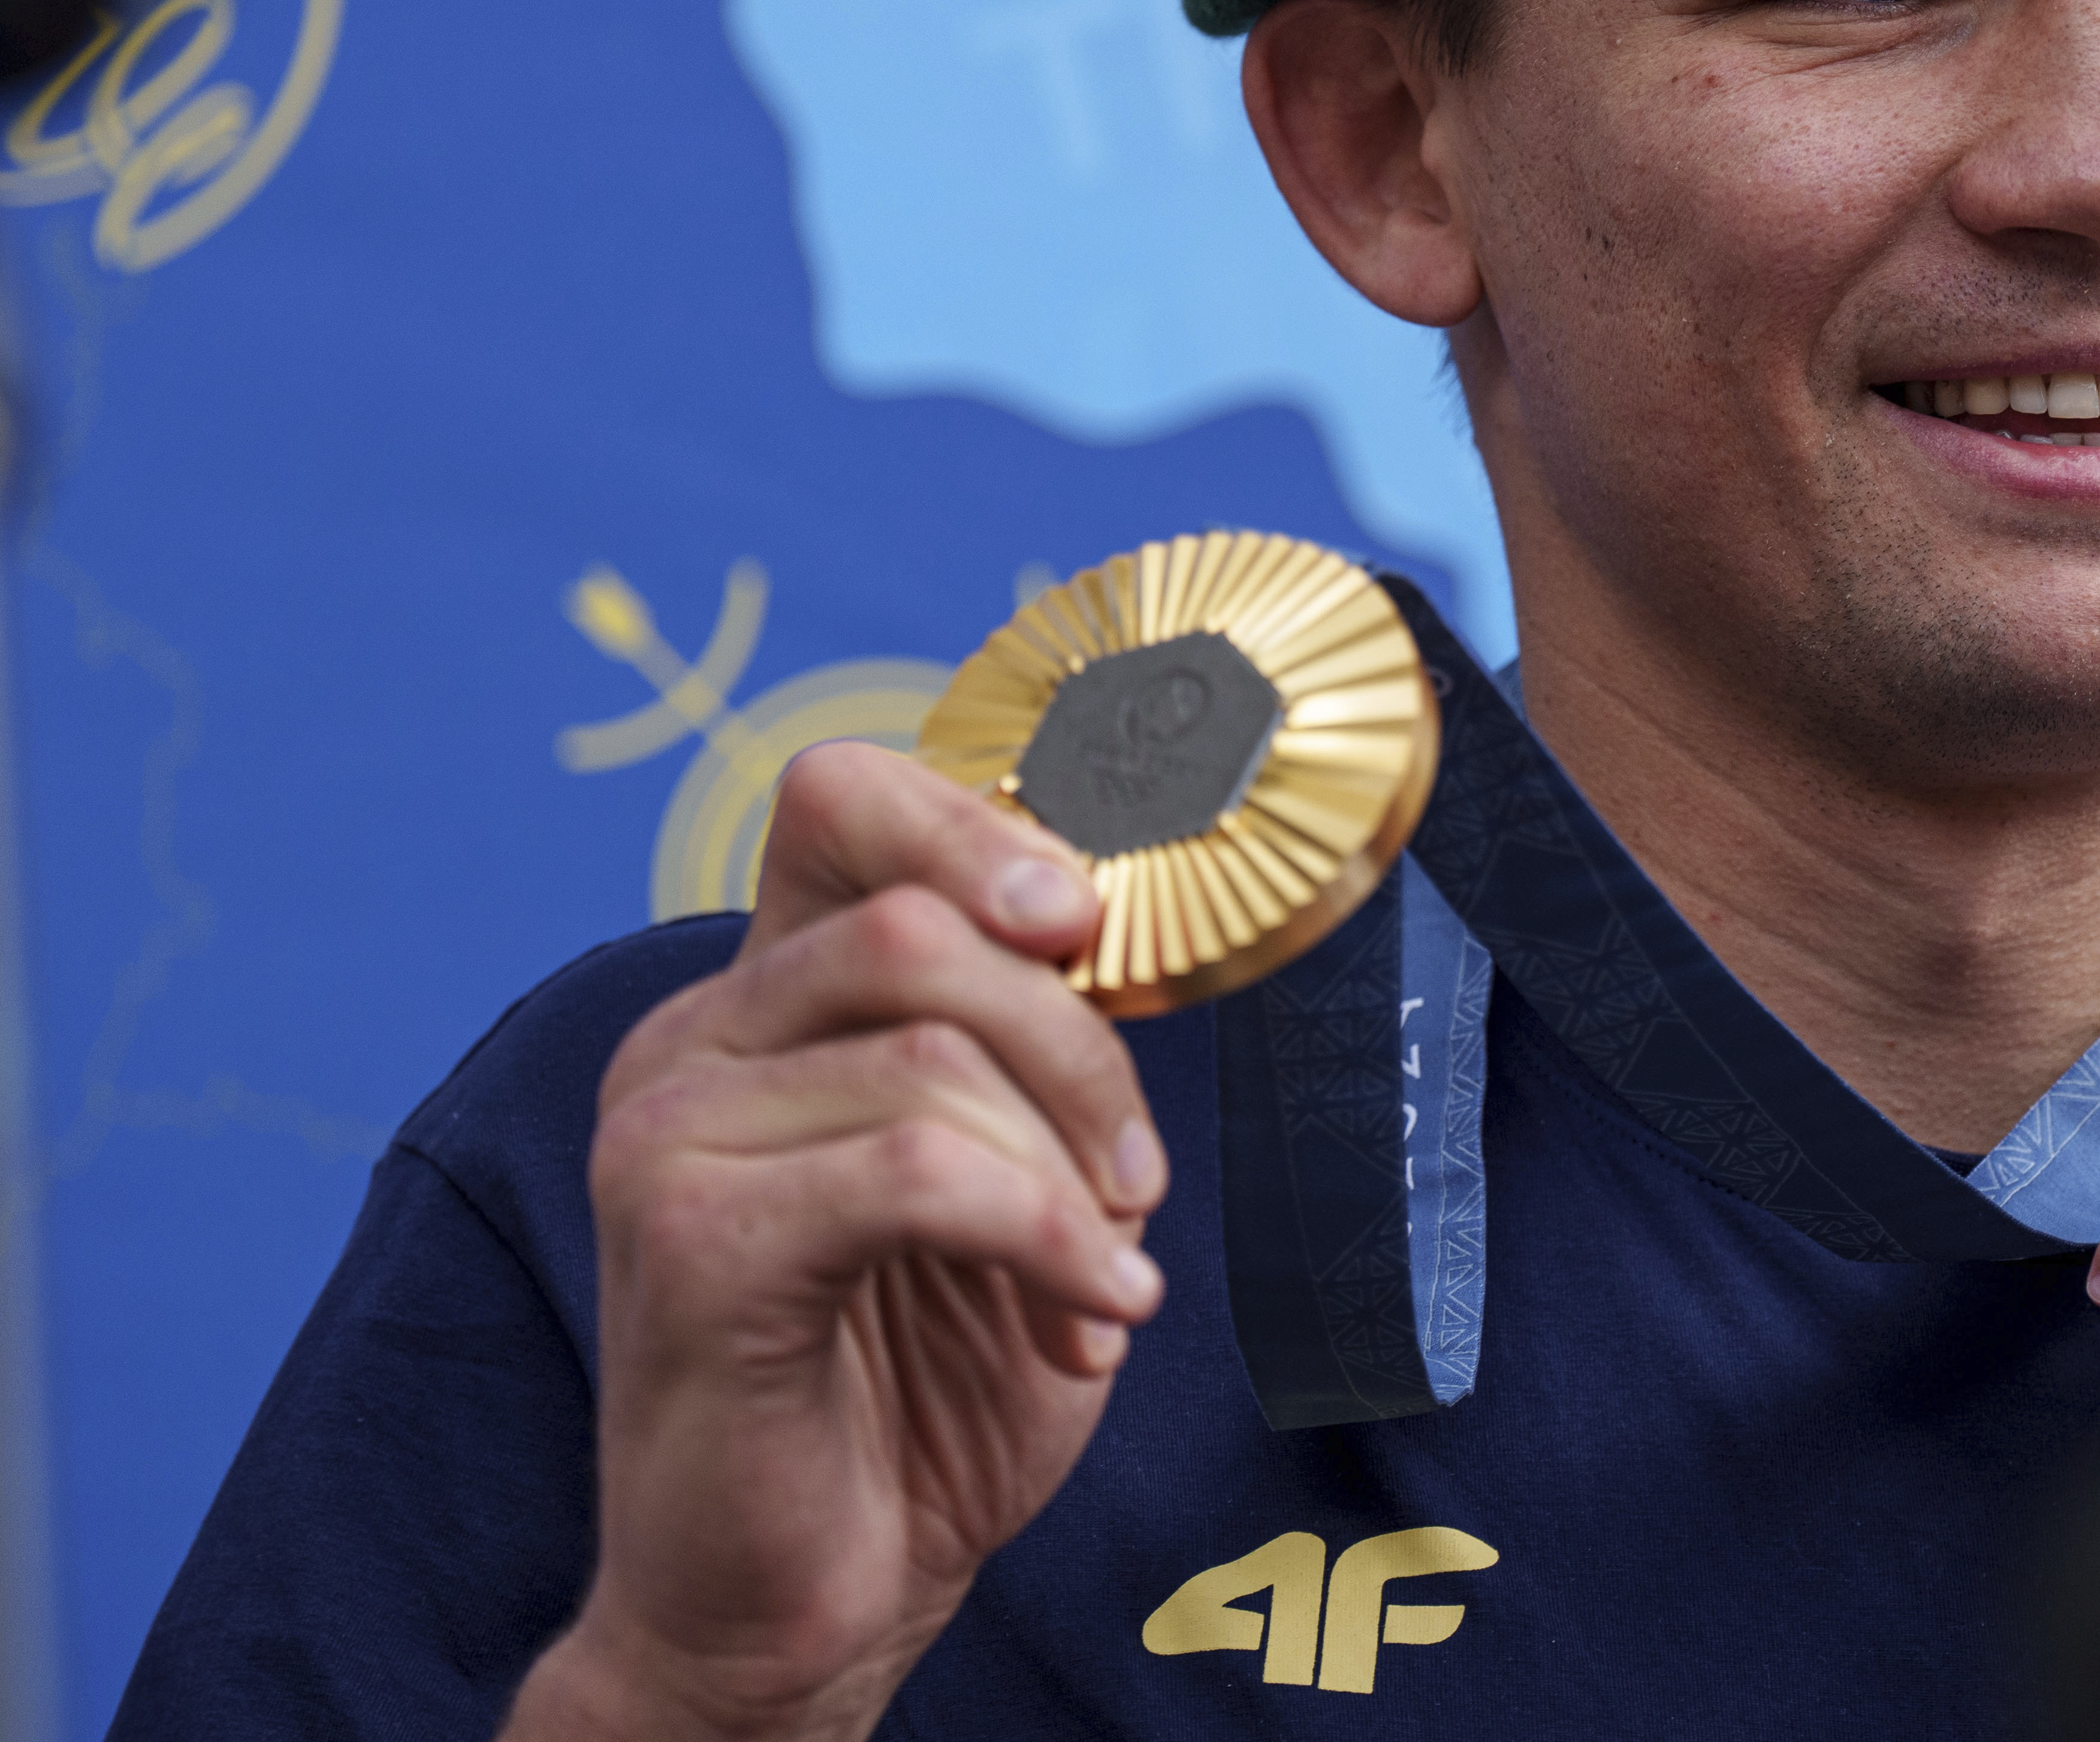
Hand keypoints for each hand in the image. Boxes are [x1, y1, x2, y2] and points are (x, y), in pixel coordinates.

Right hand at [504, 743, 1168, 1741]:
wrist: (807, 1601)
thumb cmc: (916, 1388)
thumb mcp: (1007, 1172)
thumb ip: (1025, 1041)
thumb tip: (1105, 917)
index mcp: (757, 1005)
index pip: (843, 798)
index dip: (981, 829)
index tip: (1085, 930)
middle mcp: (686, 1045)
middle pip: (926, 927)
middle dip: (1079, 1047)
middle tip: (1134, 1178)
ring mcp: (666, 1137)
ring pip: (940, 1051)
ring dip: (1072, 1171)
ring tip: (1101, 1275)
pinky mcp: (691, 1243)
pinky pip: (923, 1168)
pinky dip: (1049, 1237)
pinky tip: (1088, 1317)